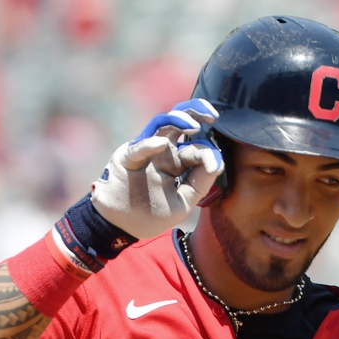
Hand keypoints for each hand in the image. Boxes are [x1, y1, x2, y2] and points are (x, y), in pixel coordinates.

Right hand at [90, 99, 223, 239]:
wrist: (121, 226)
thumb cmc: (151, 215)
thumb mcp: (183, 203)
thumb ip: (200, 184)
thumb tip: (217, 163)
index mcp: (177, 162)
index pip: (196, 149)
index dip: (209, 155)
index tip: (214, 168)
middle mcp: (162, 152)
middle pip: (180, 122)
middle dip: (197, 112)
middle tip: (213, 115)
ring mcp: (146, 151)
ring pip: (162, 123)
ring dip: (179, 118)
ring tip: (194, 125)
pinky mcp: (128, 157)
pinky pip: (139, 147)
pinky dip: (149, 144)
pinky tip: (162, 143)